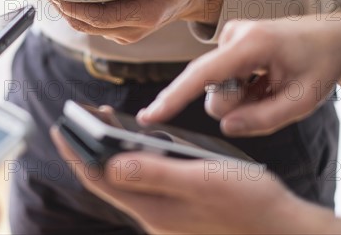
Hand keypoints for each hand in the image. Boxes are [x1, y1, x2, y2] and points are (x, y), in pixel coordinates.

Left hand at [44, 0, 224, 43]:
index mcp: (144, 16)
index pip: (99, 17)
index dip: (74, 4)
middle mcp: (130, 29)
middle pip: (84, 22)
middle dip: (62, 0)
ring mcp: (122, 31)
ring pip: (84, 22)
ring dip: (65, 0)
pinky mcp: (117, 26)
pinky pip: (90, 18)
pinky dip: (76, 1)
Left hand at [51, 128, 340, 233]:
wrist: (281, 229)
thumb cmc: (251, 204)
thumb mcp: (204, 181)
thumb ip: (157, 173)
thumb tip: (111, 163)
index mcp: (154, 207)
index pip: (100, 178)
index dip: (77, 152)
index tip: (59, 128)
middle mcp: (153, 213)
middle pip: (108, 179)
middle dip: (89, 148)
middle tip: (79, 117)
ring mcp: (165, 212)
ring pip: (125, 179)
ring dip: (109, 152)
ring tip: (103, 124)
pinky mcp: (177, 208)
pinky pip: (143, 181)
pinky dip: (132, 159)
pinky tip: (138, 145)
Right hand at [138, 15, 340, 135]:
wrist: (332, 34)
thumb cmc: (320, 63)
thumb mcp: (303, 100)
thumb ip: (264, 119)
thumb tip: (225, 126)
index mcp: (251, 44)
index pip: (202, 75)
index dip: (174, 98)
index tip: (149, 116)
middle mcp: (232, 35)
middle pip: (212, 89)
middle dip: (237, 104)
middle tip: (272, 95)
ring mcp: (229, 36)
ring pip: (217, 88)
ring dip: (242, 97)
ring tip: (271, 85)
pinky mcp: (229, 42)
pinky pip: (222, 79)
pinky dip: (242, 88)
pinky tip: (264, 79)